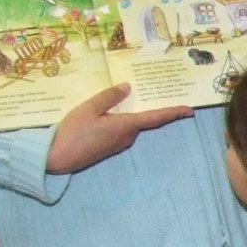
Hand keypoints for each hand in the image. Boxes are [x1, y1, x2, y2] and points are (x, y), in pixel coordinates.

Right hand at [46, 85, 192, 174]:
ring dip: (132, 113)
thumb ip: (109, 97)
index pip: (155, 118)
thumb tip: (127, 87)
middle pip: (143, 120)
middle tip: (155, 91)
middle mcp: (127, 137)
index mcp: (125, 126)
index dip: (173, 113)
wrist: (56, 159)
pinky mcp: (110, 147)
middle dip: (150, 107)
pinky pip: (121, 130)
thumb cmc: (72, 132)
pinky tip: (112, 112)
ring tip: (129, 96)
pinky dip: (122, 120)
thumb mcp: (88, 109)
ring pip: (130, 124)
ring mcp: (119, 144)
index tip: (190, 111)